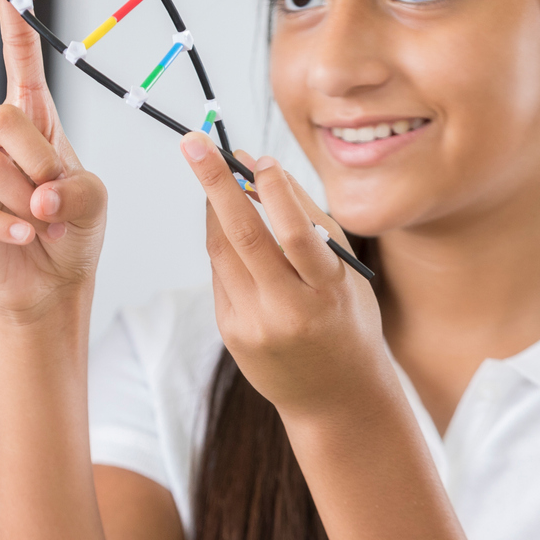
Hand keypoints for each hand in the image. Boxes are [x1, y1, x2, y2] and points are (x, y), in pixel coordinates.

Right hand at [0, 0, 107, 323]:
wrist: (48, 282)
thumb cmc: (71, 230)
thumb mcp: (92, 200)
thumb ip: (74, 187)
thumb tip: (36, 195)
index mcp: (30, 114)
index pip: (19, 50)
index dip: (12, 6)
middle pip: (4, 119)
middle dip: (38, 163)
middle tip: (53, 200)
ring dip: (24, 202)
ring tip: (39, 224)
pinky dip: (3, 226)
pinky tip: (21, 238)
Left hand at [180, 136, 386, 417]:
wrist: (334, 397)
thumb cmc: (345, 320)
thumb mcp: (345, 273)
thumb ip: (307, 220)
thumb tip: (259, 168)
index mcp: (327, 294)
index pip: (295, 235)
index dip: (273, 192)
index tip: (256, 157)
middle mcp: (288, 311)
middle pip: (243, 238)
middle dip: (215, 184)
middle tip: (193, 143)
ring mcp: (254, 326)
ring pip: (222, 252)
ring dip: (215, 208)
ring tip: (212, 174)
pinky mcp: (231, 333)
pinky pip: (221, 274)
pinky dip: (223, 244)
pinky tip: (231, 230)